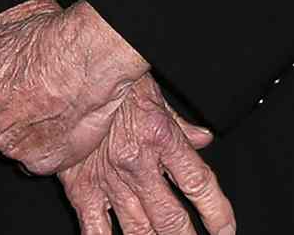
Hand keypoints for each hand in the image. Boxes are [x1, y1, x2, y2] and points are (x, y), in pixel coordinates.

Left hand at [0, 0, 146, 173]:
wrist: (86, 58)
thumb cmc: (42, 44)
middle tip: (21, 93)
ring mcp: (17, 152)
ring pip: (12, 145)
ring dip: (23, 129)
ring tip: (47, 101)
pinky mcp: (46, 163)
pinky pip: (39, 156)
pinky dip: (47, 142)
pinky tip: (59, 117)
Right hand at [56, 74, 234, 234]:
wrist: (67, 75)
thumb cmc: (113, 82)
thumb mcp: (154, 95)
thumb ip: (181, 125)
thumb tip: (204, 139)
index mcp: (160, 137)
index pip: (199, 184)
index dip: (217, 214)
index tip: (226, 231)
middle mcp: (137, 164)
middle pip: (171, 219)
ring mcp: (108, 181)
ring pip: (139, 231)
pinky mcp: (81, 190)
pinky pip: (96, 231)